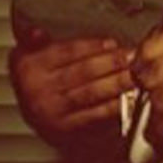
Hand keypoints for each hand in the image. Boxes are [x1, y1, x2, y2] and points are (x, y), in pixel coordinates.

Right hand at [8, 31, 135, 135]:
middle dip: (112, 62)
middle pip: (82, 71)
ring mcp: (52, 111)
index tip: (114, 43)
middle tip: (134, 56)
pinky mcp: (65, 129)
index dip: (93, 46)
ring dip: (117, 82)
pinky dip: (113, 105)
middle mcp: (38, 90)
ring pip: (91, 93)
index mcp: (29, 66)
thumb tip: (37, 32)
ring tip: (135, 73)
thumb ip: (33, 39)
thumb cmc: (37, 78)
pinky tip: (128, 96)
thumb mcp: (27, 54)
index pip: (67, 52)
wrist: (30, 115)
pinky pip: (94, 114)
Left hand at [133, 23, 162, 149]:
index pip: (152, 44)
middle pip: (148, 69)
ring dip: (153, 113)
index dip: (144, 62)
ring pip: (155, 96)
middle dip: (145, 87)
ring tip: (156, 123)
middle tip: (146, 98)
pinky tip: (160, 136)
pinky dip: (159, 131)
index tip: (142, 72)